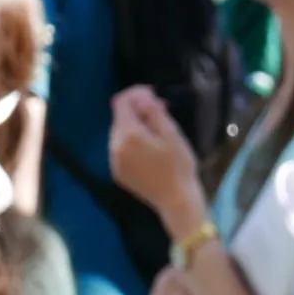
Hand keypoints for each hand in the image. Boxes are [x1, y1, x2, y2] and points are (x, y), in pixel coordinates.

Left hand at [109, 86, 203, 231]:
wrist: (176, 200)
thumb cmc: (179, 165)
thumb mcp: (171, 134)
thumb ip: (153, 112)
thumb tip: (141, 96)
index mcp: (128, 134)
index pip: (121, 102)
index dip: (136, 93)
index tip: (154, 94)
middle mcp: (115, 146)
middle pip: (119, 117)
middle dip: (137, 110)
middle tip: (162, 111)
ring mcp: (114, 161)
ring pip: (120, 133)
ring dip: (136, 127)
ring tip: (158, 132)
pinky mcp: (118, 173)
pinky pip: (121, 149)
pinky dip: (133, 143)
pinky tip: (151, 151)